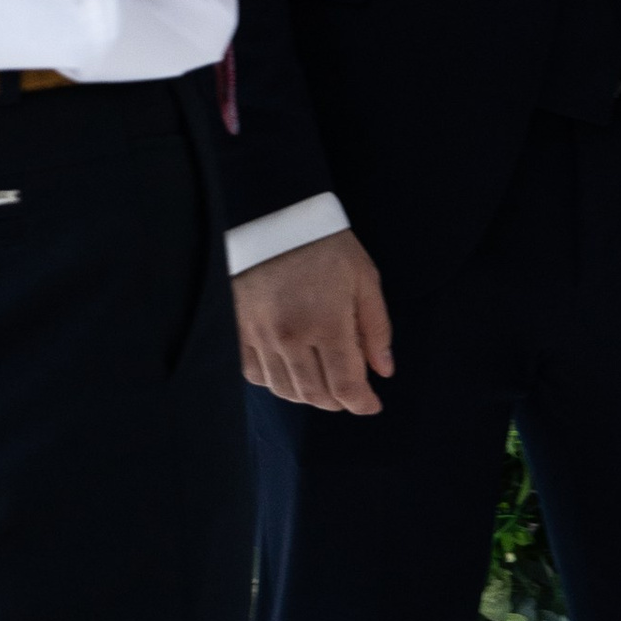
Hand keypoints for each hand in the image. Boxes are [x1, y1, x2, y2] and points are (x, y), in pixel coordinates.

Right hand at [236, 226, 391, 414]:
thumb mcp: (364, 279)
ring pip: (284, 390)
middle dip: (338, 401)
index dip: (361, 403)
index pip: (345, 386)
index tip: (372, 405)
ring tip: (324, 381)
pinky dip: (275, 381)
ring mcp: (258, 336)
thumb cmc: (325, 245)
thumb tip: (384, 371)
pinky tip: (290, 369)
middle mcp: (290, 336)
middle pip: (315, 394)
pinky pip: (254, 374)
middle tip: (351, 393)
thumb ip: (376, 329)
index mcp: (326, 323)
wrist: (272, 216)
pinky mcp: (236, 330)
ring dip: (308, 394)